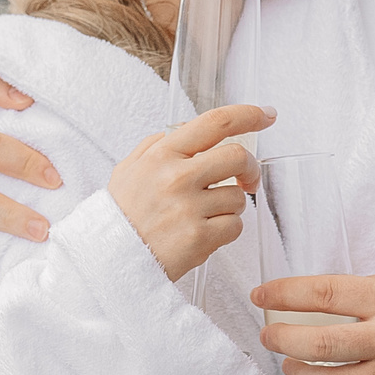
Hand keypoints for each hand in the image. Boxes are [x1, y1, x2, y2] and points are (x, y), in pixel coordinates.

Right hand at [109, 105, 272, 281]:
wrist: (108, 260)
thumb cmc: (120, 216)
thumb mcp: (127, 170)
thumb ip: (154, 147)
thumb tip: (181, 130)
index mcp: (162, 155)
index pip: (215, 122)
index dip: (248, 114)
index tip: (266, 114)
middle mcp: (177, 177)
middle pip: (238, 156)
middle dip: (250, 168)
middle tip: (246, 179)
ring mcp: (189, 208)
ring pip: (238, 197)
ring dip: (230, 206)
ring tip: (205, 216)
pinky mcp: (199, 238)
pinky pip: (235, 226)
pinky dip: (226, 230)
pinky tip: (203, 234)